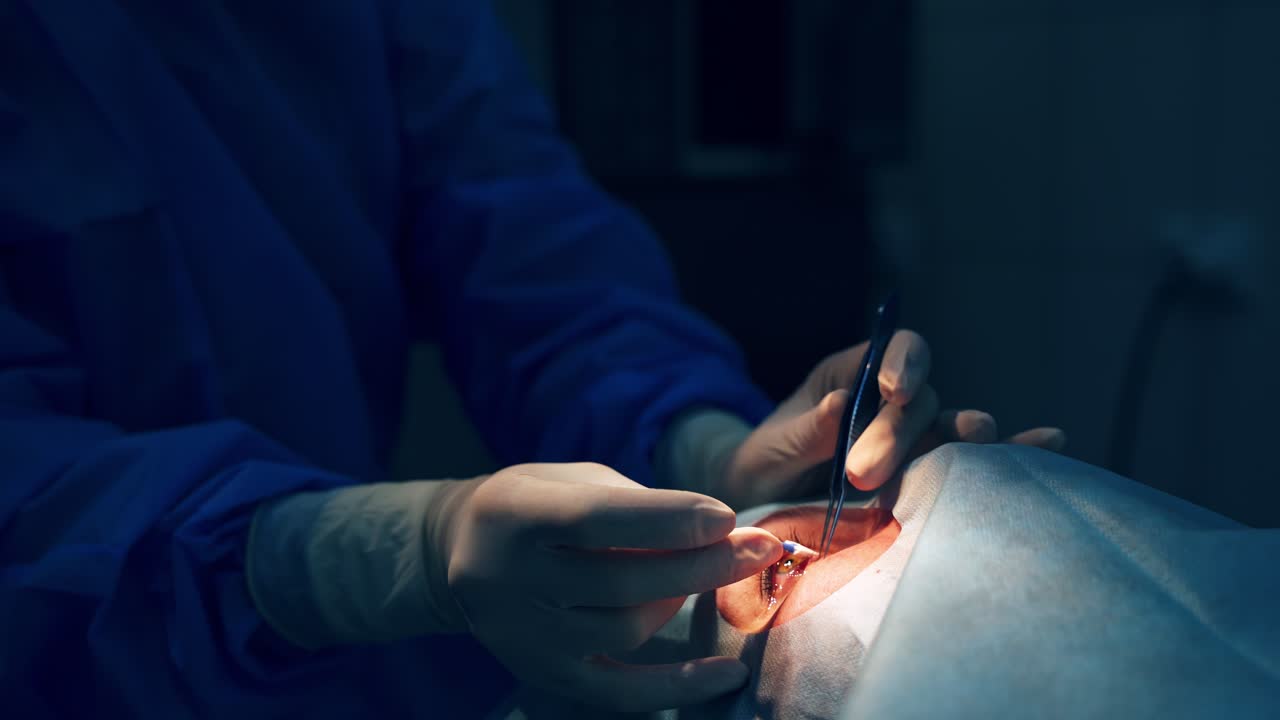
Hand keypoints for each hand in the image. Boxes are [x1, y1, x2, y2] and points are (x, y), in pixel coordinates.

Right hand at [441, 463, 782, 710]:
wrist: (463, 548)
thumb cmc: (541, 503)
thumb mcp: (574, 479)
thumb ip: (637, 504)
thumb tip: (721, 534)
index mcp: (511, 512)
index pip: (595, 519)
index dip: (667, 520)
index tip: (727, 517)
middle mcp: (505, 577)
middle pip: (618, 580)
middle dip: (700, 564)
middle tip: (759, 547)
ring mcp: (519, 633)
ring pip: (624, 629)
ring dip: (679, 600)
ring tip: (699, 574)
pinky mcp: (539, 672)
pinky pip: (618, 691)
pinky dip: (678, 685)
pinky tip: (727, 674)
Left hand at [712, 331, 1065, 508]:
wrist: (765, 508)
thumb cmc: (764, 465)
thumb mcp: (771, 448)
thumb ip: (804, 430)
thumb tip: (839, 408)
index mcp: (852, 376)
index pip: (892, 348)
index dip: (903, 362)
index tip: (893, 390)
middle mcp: (892, 402)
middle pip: (920, 401)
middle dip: (898, 433)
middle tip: (862, 474)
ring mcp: (916, 440)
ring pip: (952, 431)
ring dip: (964, 439)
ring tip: (974, 446)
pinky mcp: (930, 476)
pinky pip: (975, 462)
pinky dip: (1014, 452)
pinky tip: (1051, 441)